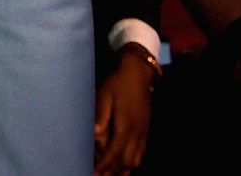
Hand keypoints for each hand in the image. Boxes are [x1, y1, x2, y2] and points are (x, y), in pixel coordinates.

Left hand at [93, 52, 154, 174]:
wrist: (138, 75)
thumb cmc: (117, 84)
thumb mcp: (104, 96)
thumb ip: (100, 115)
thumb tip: (95, 133)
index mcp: (125, 125)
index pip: (114, 152)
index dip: (104, 164)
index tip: (94, 172)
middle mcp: (137, 132)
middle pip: (126, 161)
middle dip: (113, 171)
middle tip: (98, 175)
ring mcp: (143, 133)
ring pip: (135, 160)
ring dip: (123, 169)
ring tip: (109, 174)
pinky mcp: (145, 131)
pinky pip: (141, 153)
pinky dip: (131, 162)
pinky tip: (123, 165)